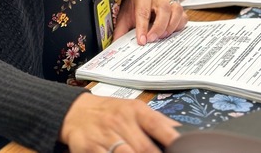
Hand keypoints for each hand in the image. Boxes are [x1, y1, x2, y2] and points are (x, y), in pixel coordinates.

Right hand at [59, 92, 179, 152]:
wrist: (76, 112)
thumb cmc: (111, 112)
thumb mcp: (134, 110)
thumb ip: (157, 123)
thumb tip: (182, 132)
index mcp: (136, 111)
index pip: (159, 126)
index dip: (173, 140)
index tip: (184, 149)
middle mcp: (121, 122)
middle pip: (145, 148)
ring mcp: (104, 136)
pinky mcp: (88, 149)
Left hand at [114, 0, 187, 45]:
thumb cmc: (133, 5)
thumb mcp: (124, 16)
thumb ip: (120, 31)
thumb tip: (115, 48)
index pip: (143, 11)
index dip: (143, 27)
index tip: (141, 41)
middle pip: (164, 9)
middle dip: (159, 27)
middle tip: (153, 40)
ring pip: (176, 10)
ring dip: (171, 26)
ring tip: (163, 37)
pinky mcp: (177, 6)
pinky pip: (183, 15)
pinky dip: (179, 26)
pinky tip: (171, 33)